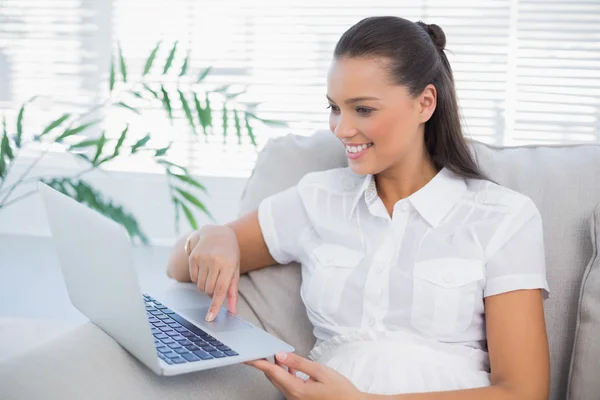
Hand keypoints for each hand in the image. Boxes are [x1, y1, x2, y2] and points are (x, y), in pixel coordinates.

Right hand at [187, 225, 240, 320]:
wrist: (217, 234)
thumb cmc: (230, 255)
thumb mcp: (234, 271)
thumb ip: (233, 292)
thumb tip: (233, 311)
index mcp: (228, 265)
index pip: (220, 290)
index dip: (215, 305)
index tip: (209, 318)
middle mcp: (214, 261)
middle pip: (209, 290)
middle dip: (212, 293)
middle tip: (217, 283)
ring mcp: (202, 258)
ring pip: (200, 286)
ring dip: (206, 287)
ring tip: (212, 274)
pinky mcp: (193, 258)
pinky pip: (194, 279)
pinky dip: (199, 280)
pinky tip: (205, 269)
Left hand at [246, 352, 363, 399]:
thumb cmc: (340, 390)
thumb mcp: (320, 371)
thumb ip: (299, 363)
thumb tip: (281, 355)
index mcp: (296, 389)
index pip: (272, 372)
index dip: (259, 363)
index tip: (249, 357)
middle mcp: (293, 396)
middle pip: (273, 378)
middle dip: (264, 365)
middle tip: (257, 352)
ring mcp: (296, 399)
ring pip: (279, 382)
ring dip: (274, 368)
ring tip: (271, 355)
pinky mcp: (300, 399)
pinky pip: (287, 385)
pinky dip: (284, 374)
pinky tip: (288, 366)